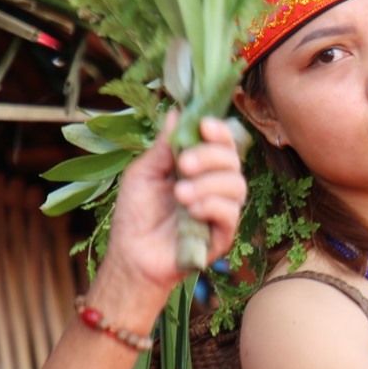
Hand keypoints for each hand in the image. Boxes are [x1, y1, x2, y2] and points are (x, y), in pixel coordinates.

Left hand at [96, 115, 248, 323]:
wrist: (131, 256)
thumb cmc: (135, 214)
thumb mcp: (143, 173)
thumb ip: (164, 146)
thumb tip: (176, 112)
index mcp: (197, 168)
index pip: (220, 143)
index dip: (218, 131)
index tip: (204, 125)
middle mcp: (214, 185)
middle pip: (232, 160)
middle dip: (210, 156)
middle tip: (184, 164)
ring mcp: (220, 210)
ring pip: (237, 185)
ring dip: (209, 183)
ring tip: (180, 193)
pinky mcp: (222, 235)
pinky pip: (232, 214)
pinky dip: (213, 206)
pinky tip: (192, 210)